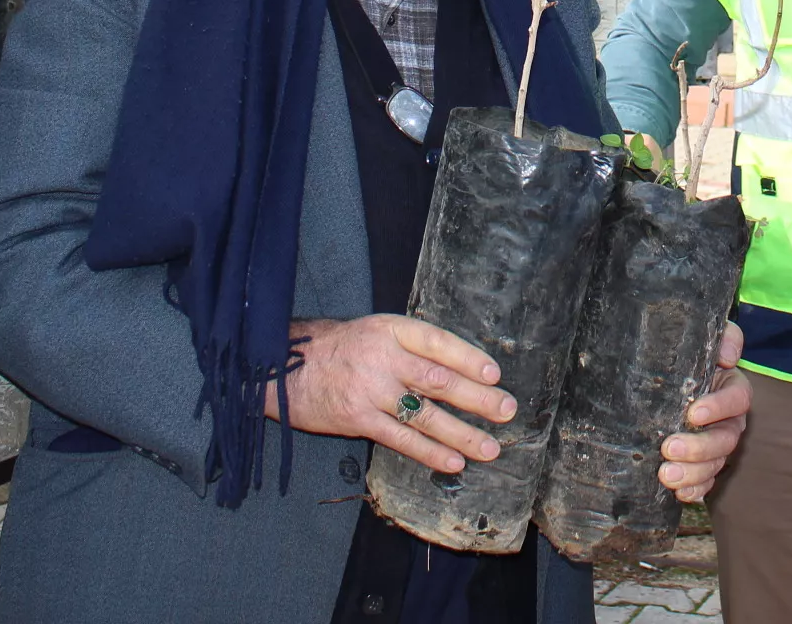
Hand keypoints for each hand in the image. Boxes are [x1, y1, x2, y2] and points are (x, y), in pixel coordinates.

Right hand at [270, 314, 512, 475]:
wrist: (284, 368)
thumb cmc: (340, 349)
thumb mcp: (375, 332)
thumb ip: (412, 346)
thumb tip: (462, 369)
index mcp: (391, 329)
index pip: (437, 341)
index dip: (468, 357)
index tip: (495, 373)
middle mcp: (383, 357)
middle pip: (438, 379)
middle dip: (477, 397)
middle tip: (507, 410)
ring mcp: (370, 389)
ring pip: (424, 414)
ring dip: (461, 433)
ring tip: (489, 447)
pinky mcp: (357, 419)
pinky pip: (400, 439)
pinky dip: (429, 451)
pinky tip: (453, 461)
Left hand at [659, 321, 749, 501]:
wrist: (667, 378)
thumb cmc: (687, 356)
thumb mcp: (707, 338)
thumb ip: (726, 337)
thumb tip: (729, 358)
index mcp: (733, 388)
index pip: (738, 398)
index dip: (719, 407)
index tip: (693, 413)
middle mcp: (730, 420)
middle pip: (726, 439)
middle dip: (700, 448)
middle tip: (670, 448)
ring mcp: (717, 445)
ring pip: (715, 464)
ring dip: (693, 473)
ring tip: (666, 475)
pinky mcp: (703, 464)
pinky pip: (706, 482)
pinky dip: (695, 490)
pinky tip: (678, 493)